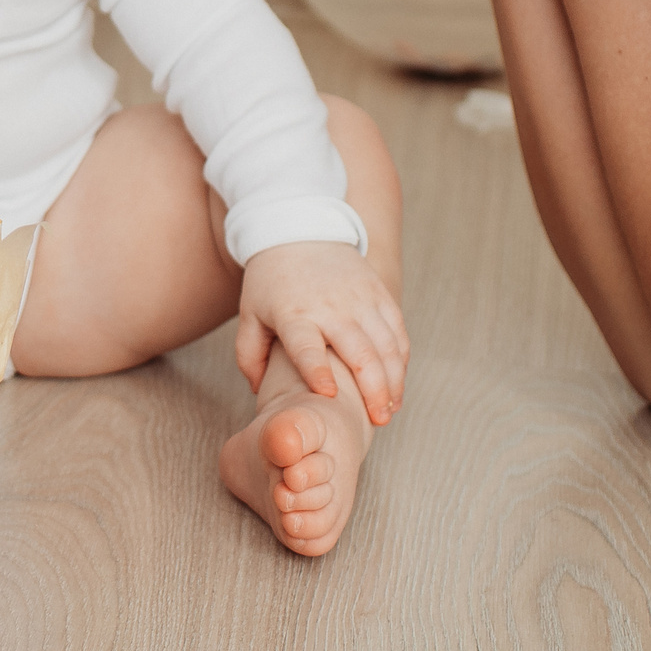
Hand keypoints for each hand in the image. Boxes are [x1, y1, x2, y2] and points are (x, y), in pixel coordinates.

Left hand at [235, 241, 409, 427]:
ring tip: (390, 410)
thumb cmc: (271, 282)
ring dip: (393, 381)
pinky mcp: (379, 293)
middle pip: (360, 352)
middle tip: (378, 420)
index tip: (329, 394)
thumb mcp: (250, 314)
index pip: (307, 347)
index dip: (317, 371)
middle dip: (373, 390)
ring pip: (387, 346)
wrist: (299, 230)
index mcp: (294, 314)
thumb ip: (249, 357)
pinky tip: (396, 384)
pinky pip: (397, 331)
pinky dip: (401, 360)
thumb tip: (261, 393)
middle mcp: (331, 306)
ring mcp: (360, 299)